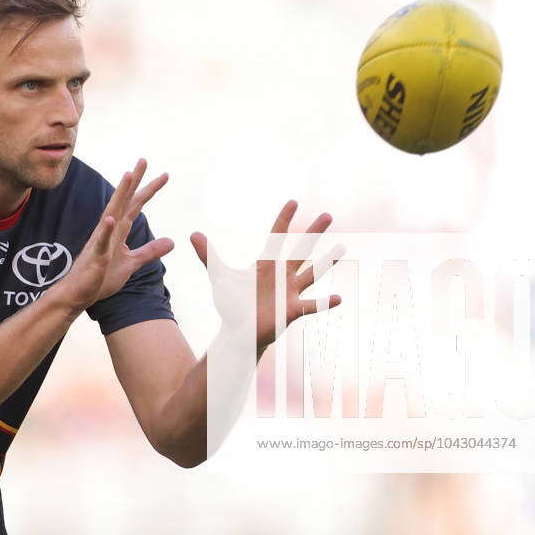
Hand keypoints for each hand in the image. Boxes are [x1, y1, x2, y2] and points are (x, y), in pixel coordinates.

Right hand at [54, 159, 173, 312]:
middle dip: (134, 181)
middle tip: (144, 160)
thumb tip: (171, 241)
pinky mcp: (97, 257)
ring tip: (128, 176)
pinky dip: (107, 230)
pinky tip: (111, 219)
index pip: (136, 205)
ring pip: (113, 213)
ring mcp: (102, 241)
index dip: (149, 190)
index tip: (163, 175)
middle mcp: (110, 230)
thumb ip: (149, 251)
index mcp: (119, 230)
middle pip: (125, 201)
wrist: (78, 294)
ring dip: (120, 195)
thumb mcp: (131, 263)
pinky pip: (102, 242)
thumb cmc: (101, 277)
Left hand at [190, 200, 342, 348]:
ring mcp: (289, 292)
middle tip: (327, 215)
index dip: (284, 219)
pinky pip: (311, 305)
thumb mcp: (219, 277)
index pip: (277, 236)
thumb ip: (208, 255)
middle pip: (301, 250)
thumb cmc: (232, 304)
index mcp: (266, 264)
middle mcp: (282, 275)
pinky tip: (339, 298)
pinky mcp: (292, 310)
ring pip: (311, 274)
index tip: (294, 202)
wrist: (238, 332)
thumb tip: (192, 234)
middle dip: (313, 232)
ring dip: (326, 262)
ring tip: (342, 249)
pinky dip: (324, 303)